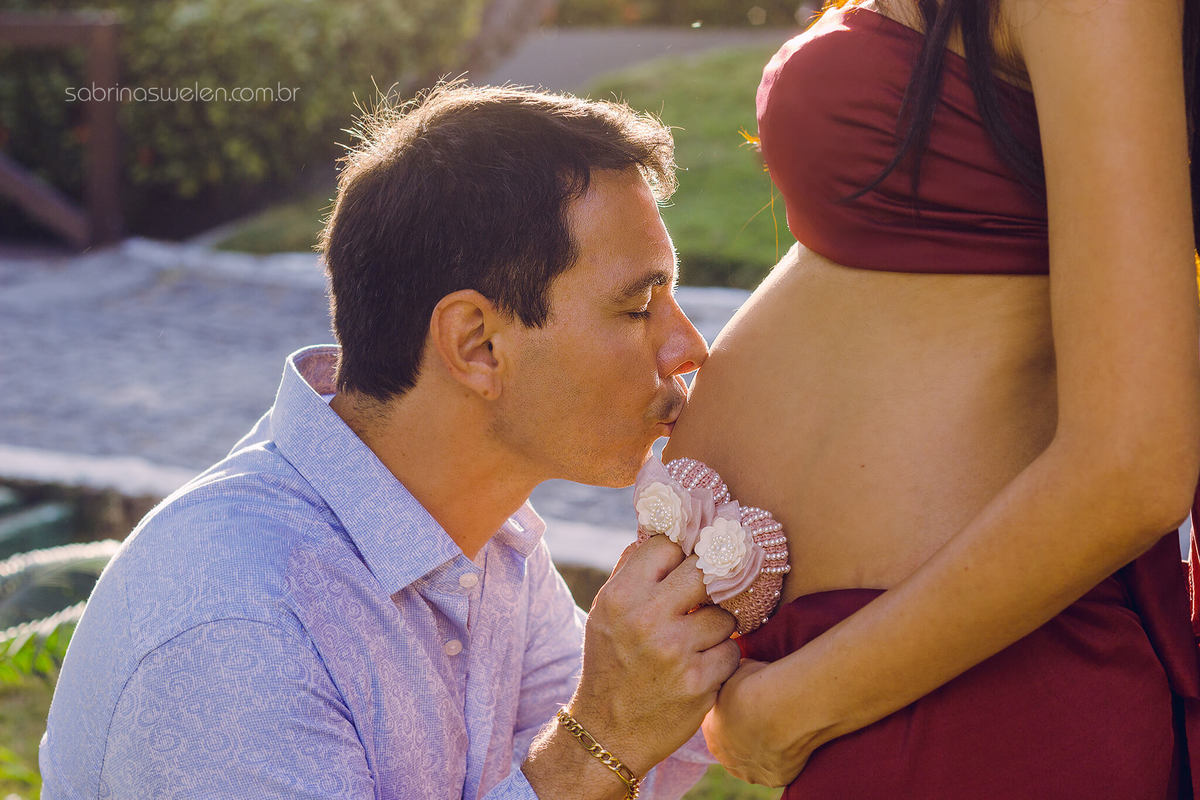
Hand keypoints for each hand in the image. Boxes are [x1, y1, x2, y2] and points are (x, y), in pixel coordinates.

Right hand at [568, 535, 739, 774]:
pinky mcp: (699, 683)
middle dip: (708, 585)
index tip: (684, 568)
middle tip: (704, 597)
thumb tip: (668, 530)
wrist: (607, 731)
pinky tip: (700, 669)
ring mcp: (675, 652)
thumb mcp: (606, 611)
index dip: (680, 555)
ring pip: (725, 616)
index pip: (668, 545)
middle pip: (705, 571)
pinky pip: (732, 652)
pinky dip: (721, 660)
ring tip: (695, 643)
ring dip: (717, 629)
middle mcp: (647, 619)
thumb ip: (634, 570)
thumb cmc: (611, 662)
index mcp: (621, 596)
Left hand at [702, 658, 812, 786]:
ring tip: (782, 725)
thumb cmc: (757, 685)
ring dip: (765, 747)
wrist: (781, 706)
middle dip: (747, 733)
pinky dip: (785, 757)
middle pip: (735, 745)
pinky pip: (778, 768)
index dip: (734, 712)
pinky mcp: (774, 778)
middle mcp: (725, 755)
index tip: (750, 701)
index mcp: (711, 730)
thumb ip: (733, 678)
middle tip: (766, 715)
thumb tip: (737, 670)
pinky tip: (793, 738)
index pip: (718, 724)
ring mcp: (749, 770)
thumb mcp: (737, 672)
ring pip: (755, 760)